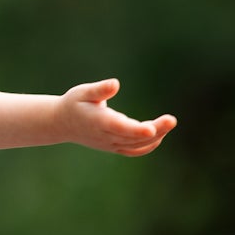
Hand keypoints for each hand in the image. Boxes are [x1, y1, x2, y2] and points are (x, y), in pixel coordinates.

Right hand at [58, 78, 175, 155]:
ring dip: (155, 136)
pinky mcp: (114, 147)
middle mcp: (106, 136)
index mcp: (98, 122)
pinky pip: (134, 151)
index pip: (120, 128)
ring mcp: (110, 144)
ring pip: (136, 145)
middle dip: (155, 130)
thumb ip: (99, 89)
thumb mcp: (82, 92)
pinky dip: (148, 146)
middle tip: (172, 120)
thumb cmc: (74, 103)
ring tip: (169, 122)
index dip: (136, 130)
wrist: (62, 123)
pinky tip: (159, 135)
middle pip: (134, 138)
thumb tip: (116, 83)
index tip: (152, 128)